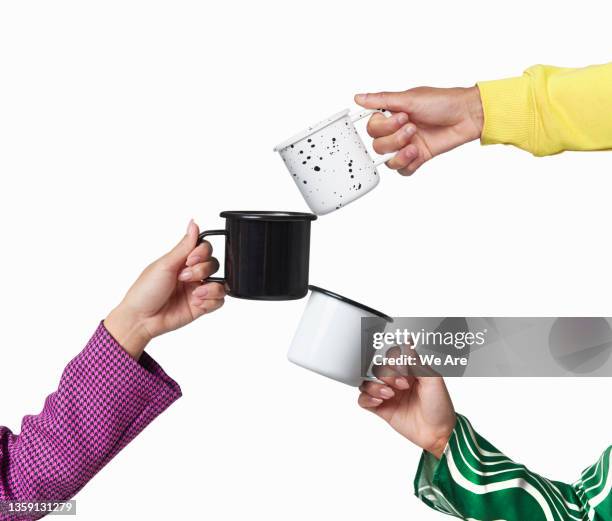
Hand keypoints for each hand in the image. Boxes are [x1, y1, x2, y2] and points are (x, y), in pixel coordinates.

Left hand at [105, 220, 225, 358]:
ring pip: (221, 283)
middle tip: (184, 277)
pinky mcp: (201, 307)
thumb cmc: (145, 290)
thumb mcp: (165, 264)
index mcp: (182, 261)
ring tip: (195, 293)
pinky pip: (219, 301)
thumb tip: (194, 223)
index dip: (202, 253)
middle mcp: (192, 275)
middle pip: (214, 264)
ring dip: (211, 286)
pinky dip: (212, 299)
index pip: (205, 249)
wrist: (141, 319)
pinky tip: (197, 301)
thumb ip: (184, 245)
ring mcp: (197, 291)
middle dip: (202, 270)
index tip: (191, 259)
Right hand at [354, 86, 482, 174]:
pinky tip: (416, 153)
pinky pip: (402, 170)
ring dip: (399, 153)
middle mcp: (397, 131)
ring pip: (388, 160)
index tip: (400, 117)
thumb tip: (359, 98)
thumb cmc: (443, 102)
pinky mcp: (418, 157)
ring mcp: (407, 145)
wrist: (466, 116)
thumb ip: (382, 100)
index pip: (372, 128)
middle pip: (378, 145)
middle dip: (394, 139)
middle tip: (412, 127)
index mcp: (392, 114)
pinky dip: (406, 164)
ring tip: (415, 143)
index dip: (382, 127)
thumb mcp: (409, 98)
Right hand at [358, 349, 455, 458]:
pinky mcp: (381, 410)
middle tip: (402, 386)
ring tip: (390, 395)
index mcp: (408, 371)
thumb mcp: (433, 380)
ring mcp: (388, 396)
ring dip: (375, 386)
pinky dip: (367, 398)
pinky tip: (379, 401)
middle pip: (376, 369)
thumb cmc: (440, 407)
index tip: (405, 370)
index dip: (394, 361)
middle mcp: (396, 382)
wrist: (439, 433)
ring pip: (366, 383)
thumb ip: (417, 362)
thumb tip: (407, 342)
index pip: (390, 357)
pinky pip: (363, 400)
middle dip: (386, 375)